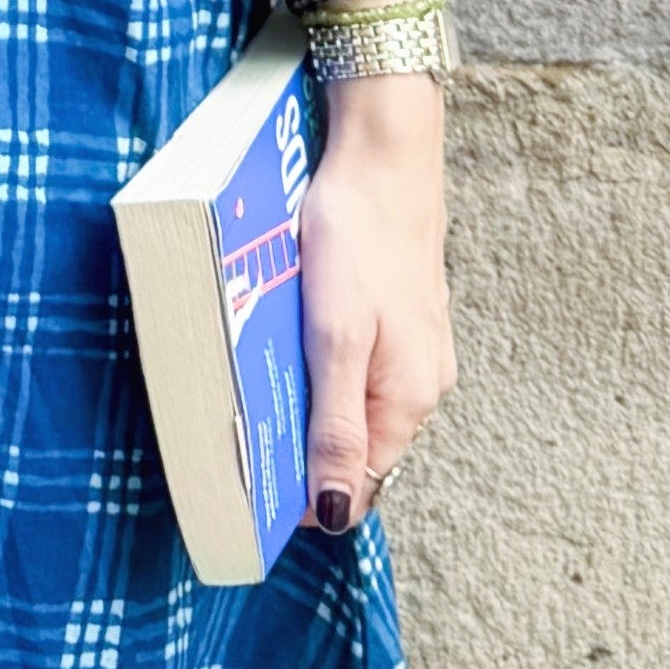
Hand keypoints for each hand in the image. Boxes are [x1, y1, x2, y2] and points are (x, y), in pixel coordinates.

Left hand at [298, 73, 453, 534]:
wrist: (386, 155)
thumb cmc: (359, 240)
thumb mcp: (337, 339)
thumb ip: (338, 427)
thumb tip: (340, 513)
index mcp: (409, 401)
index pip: (359, 483)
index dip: (309, 493)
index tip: (255, 482)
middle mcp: (422, 384)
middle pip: (358, 445)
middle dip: (305, 446)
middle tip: (247, 422)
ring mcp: (415, 349)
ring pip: (357, 401)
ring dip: (312, 400)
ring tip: (263, 376)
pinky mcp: (402, 316)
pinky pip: (360, 362)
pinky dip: (325, 362)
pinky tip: (295, 337)